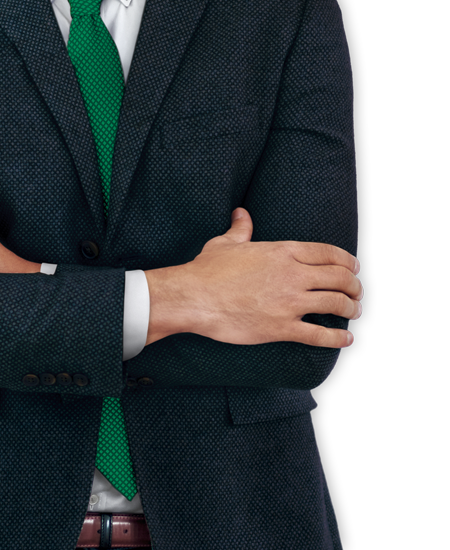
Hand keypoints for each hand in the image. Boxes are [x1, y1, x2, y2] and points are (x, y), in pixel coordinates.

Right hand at [145, 208, 362, 349]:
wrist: (195, 297)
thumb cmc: (208, 270)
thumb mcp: (226, 243)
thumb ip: (241, 228)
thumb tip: (241, 214)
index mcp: (283, 251)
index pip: (328, 253)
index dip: (348, 261)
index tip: (354, 267)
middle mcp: (292, 275)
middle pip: (339, 278)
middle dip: (354, 285)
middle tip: (357, 292)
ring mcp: (290, 302)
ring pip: (336, 304)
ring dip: (351, 309)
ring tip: (354, 312)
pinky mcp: (283, 327)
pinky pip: (319, 334)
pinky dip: (338, 337)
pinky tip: (346, 338)